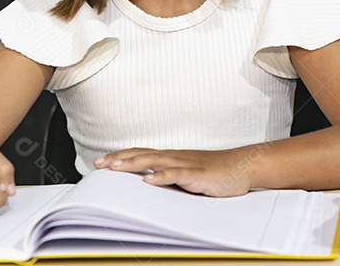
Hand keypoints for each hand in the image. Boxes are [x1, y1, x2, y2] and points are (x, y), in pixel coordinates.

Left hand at [94, 147, 255, 196]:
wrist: (240, 166)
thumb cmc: (214, 172)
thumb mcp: (186, 175)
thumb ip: (168, 178)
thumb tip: (146, 185)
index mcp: (170, 157)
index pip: (139, 154)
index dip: (120, 156)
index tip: (100, 161)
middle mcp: (174, 157)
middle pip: (141, 155)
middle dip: (119, 159)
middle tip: (99, 163)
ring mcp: (185, 164)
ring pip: (154, 161)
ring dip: (133, 164)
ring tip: (116, 167)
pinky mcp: (197, 174)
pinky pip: (176, 174)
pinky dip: (161, 176)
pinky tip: (149, 180)